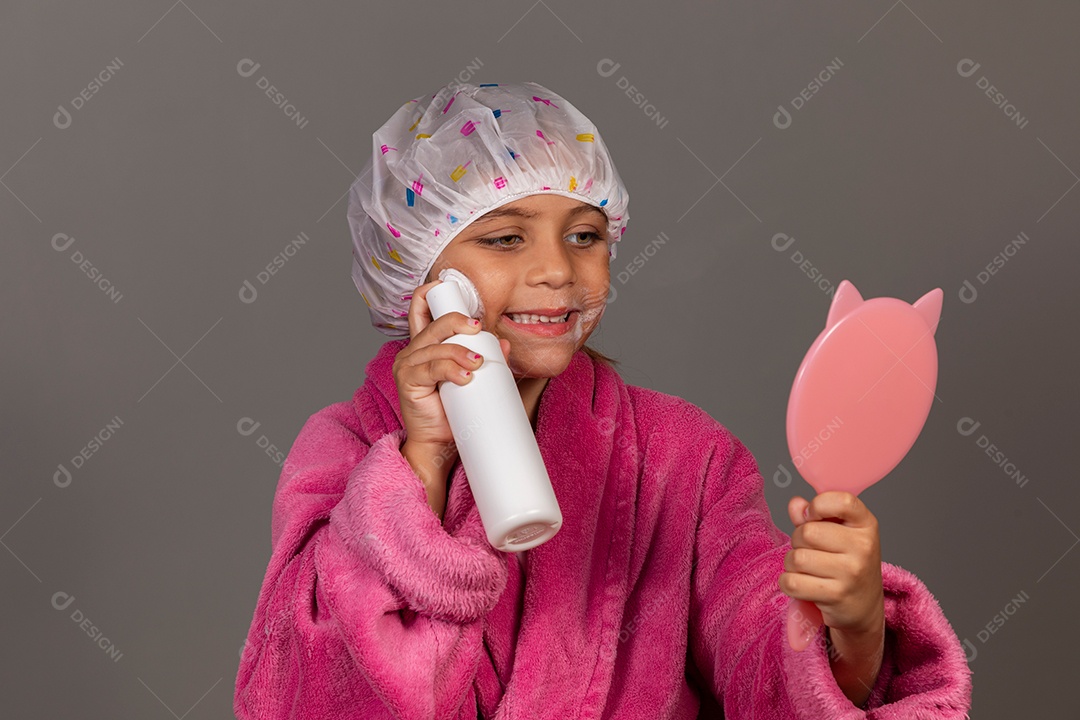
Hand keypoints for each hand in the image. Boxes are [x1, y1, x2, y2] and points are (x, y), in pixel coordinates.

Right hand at [393, 279, 511, 447]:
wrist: (440, 446)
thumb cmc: (455, 413)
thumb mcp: (476, 381)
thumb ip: (489, 361)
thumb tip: (505, 344)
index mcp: (426, 345)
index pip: (420, 308)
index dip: (433, 293)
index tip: (453, 291)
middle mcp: (413, 351)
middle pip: (433, 322)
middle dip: (458, 321)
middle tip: (479, 329)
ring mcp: (407, 365)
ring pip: (436, 346)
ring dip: (460, 352)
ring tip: (477, 364)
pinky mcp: (407, 382)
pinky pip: (431, 368)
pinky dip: (450, 370)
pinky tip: (465, 377)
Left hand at [779, 491, 883, 635]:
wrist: (864, 605)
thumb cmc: (846, 563)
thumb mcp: (837, 533)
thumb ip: (814, 516)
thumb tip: (796, 504)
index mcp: (866, 524)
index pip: (842, 501)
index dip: (818, 505)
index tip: (812, 516)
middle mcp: (863, 547)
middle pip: (807, 532)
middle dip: (798, 540)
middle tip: (809, 550)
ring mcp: (852, 573)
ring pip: (797, 558)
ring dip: (792, 563)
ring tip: (806, 568)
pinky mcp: (837, 595)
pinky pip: (792, 582)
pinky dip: (788, 583)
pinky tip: (802, 583)